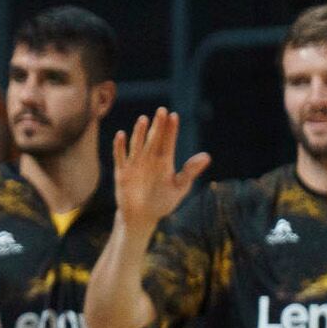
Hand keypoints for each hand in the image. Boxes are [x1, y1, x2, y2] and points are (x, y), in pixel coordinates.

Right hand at [110, 109, 209, 233]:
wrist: (142, 217)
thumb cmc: (162, 202)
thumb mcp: (179, 187)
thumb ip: (190, 171)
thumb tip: (206, 156)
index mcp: (164, 161)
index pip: (168, 141)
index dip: (171, 129)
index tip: (174, 116)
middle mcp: (149, 159)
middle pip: (154, 139)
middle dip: (158, 125)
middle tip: (161, 110)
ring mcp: (135, 164)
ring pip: (137, 145)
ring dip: (139, 133)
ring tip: (144, 119)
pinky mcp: (123, 172)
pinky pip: (120, 157)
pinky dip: (120, 147)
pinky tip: (121, 135)